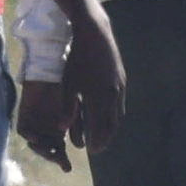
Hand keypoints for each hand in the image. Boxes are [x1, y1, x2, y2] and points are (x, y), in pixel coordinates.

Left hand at [15, 77, 77, 168]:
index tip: (68, 169)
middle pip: (46, 150)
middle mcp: (45, 129)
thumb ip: (77, 127)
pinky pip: (24, 130)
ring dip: (41, 150)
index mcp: (58, 130)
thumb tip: (81, 147)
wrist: (54, 70)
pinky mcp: (23, 116)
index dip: (62, 160)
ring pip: (35, 144)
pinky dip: (30, 136)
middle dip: (52, 157)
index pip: (59, 151)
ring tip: (50, 152)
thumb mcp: (75, 110)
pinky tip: (37, 139)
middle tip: (59, 161)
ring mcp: (33, 123)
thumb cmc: (68, 89)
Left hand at [63, 33, 125, 155]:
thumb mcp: (68, 84)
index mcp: (100, 98)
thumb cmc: (77, 59)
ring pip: (118, 114)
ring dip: (111, 126)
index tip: (91, 151)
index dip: (97, 142)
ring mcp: (120, 87)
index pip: (100, 129)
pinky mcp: (122, 79)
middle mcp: (114, 95)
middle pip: (113, 125)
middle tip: (98, 148)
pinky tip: (106, 113)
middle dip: (106, 138)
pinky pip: (120, 103)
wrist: (95, 34)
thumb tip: (63, 128)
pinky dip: (114, 113)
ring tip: (102, 133)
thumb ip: (67, 108)